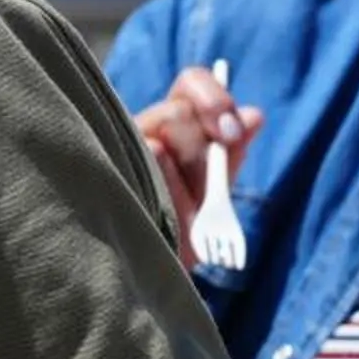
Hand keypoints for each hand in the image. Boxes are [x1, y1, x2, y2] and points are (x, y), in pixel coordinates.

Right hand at [135, 66, 263, 257]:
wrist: (150, 274)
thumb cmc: (181, 233)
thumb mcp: (214, 192)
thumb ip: (230, 154)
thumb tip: (253, 114)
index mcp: (172, 126)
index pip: (191, 84)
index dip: (214, 98)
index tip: (230, 133)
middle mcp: (140, 129)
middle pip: (179, 111)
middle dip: (203, 153)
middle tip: (206, 188)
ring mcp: (118, 149)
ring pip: (162, 134)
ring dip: (185, 177)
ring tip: (182, 212)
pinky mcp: (105, 168)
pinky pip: (147, 156)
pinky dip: (167, 189)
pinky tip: (162, 213)